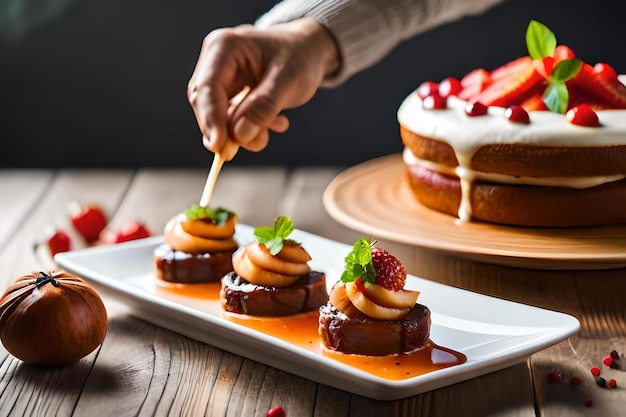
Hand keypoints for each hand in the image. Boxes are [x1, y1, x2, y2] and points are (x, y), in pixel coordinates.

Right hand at [188, 17, 339, 153]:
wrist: (309, 51)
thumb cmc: (300, 57)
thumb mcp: (290, 79)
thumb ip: (264, 106)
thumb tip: (239, 134)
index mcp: (224, 47)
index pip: (207, 88)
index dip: (211, 119)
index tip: (218, 146)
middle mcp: (215, 61)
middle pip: (206, 105)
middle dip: (228, 130)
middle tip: (257, 143)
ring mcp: (221, 79)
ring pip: (218, 117)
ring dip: (244, 132)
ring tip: (277, 124)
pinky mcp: (229, 95)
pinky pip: (231, 121)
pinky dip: (251, 129)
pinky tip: (276, 120)